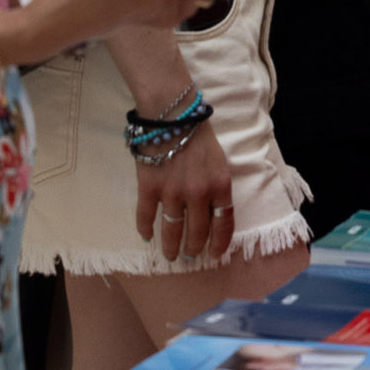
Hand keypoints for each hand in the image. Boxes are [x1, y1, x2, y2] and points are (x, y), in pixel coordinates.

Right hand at [135, 118, 235, 263]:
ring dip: (171, 246)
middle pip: (198, 232)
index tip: (214, 255)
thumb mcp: (219, 161)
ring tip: (170, 254)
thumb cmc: (198, 134)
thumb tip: (214, 212)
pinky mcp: (150, 188)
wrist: (171, 113)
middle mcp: (199, 194)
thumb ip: (217, 187)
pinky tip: (146, 235)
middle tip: (189, 255)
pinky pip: (147, 216)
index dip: (219, 244)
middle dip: (193, 248)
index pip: (223, 224)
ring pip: (172, 230)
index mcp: (220, 185)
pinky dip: (145, 229)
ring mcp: (173, 193)